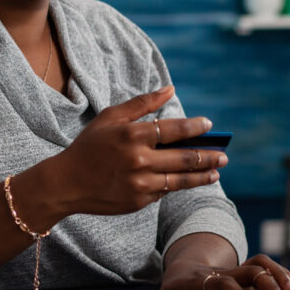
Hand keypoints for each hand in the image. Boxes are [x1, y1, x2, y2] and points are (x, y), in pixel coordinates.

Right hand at [54, 86, 227, 215]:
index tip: (209, 125)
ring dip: (203, 175)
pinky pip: (165, 192)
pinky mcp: (138, 201)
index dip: (194, 127)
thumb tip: (170, 88)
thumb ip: (142, 104)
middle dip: (209, 155)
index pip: (173, 129)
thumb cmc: (90, 146)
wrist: (66, 183)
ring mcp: (139, 183)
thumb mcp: (111, 118)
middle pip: (184, 158)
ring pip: (181, 180)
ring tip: (216, 172)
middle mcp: (138, 160)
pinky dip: (177, 185)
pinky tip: (189, 180)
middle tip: (224, 155)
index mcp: (132, 135)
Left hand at [150, 254, 289, 289]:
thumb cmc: (177, 289)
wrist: (184, 270)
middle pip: (251, 271)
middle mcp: (225, 272)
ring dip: (279, 276)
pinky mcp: (246, 274)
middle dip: (269, 286)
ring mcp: (237, 271)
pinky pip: (266, 267)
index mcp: (205, 280)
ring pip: (262, 264)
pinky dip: (281, 273)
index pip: (224, 283)